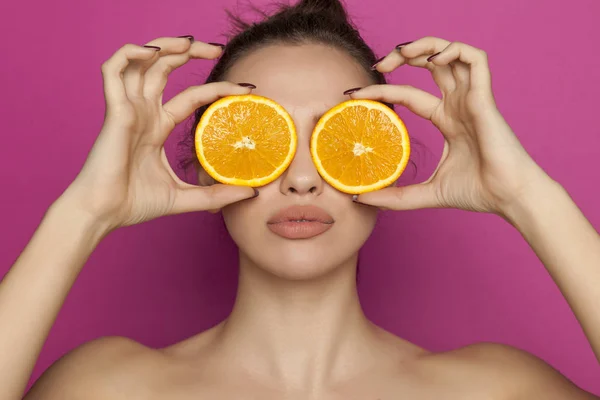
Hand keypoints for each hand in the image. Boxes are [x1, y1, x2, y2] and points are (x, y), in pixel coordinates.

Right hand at [63, 36, 256, 228]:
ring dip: (165, 45)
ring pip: (142, 62)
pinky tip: (153, 53)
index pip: (191, 96)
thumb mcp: (185, 197)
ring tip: (192, 42)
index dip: (216, 88)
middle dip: (190, 52)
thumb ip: (216, 194)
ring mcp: (128, 109)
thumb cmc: (135, 204)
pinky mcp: (114, 112)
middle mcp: (143, 112)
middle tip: (218, 48)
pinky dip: (130, 54)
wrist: (103, 214)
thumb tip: (251, 193)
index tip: (247, 90)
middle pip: (166, 68)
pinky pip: (113, 71)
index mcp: (157, 126)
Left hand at [351, 36, 550, 215]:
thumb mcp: (425, 194)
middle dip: (401, 57)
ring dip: (423, 46)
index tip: (354, 94)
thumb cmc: (477, 193)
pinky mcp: (486, 96)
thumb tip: (360, 199)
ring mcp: (472, 98)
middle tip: (378, 65)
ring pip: (449, 53)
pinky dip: (454, 50)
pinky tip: (433, 59)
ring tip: (399, 53)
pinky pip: (475, 58)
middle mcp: (458, 104)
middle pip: (428, 65)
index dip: (382, 90)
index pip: (407, 95)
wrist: (508, 197)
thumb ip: (395, 197)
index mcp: (446, 120)